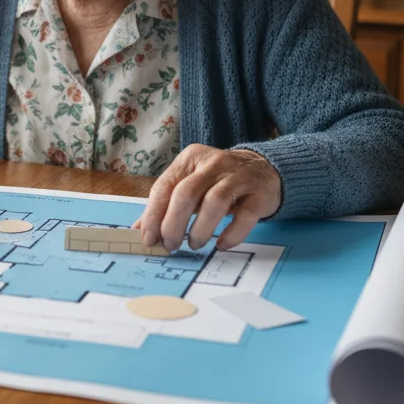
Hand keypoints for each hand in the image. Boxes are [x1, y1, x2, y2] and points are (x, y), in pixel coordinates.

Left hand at [135, 146, 281, 251]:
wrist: (264, 170)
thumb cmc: (219, 181)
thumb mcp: (191, 185)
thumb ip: (166, 204)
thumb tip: (139, 230)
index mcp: (190, 159)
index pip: (165, 186)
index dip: (154, 215)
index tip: (149, 239)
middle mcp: (214, 163)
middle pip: (187, 193)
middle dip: (174, 223)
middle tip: (171, 245)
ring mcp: (238, 177)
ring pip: (215, 202)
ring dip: (200, 229)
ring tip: (195, 244)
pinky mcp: (259, 193)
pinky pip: (245, 216)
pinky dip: (231, 234)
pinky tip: (222, 244)